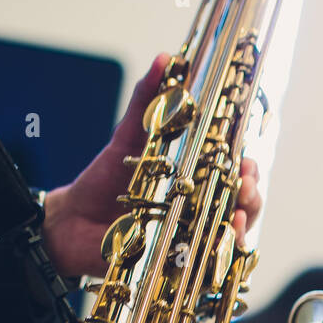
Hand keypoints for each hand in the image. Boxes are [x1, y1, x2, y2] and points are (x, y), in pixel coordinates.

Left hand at [42, 54, 264, 280]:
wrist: (70, 222)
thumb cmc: (104, 182)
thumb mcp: (127, 138)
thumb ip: (147, 102)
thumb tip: (165, 59)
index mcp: (194, 179)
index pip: (234, 171)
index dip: (247, 166)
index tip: (247, 159)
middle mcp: (198, 208)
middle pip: (243, 203)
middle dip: (252, 193)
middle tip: (246, 184)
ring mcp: (191, 237)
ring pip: (233, 233)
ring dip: (244, 222)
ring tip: (239, 214)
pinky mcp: (177, 262)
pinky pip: (209, 263)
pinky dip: (222, 253)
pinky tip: (225, 238)